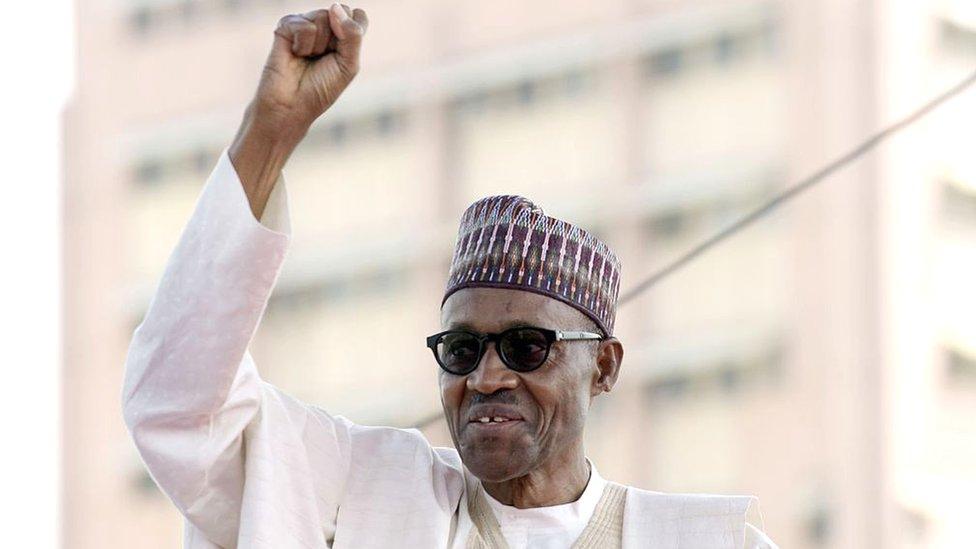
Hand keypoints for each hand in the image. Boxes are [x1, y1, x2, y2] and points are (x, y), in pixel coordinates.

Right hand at [253, 3, 369, 140]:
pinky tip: (295, 54)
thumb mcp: (348, 65)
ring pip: (323, 16)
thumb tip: (335, 7)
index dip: (354, 29)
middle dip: (336, 39)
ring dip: (319, 45)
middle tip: (323, 59)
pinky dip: (302, 44)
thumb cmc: (321, 89)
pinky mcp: (286, 27)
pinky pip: (304, 24)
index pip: (357, 15)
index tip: (344, 52)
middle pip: (341, 11)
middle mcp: (325, 28)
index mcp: (343, 37)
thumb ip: (353, 35)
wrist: (291, 105)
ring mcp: (305, 25)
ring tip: (307, 59)